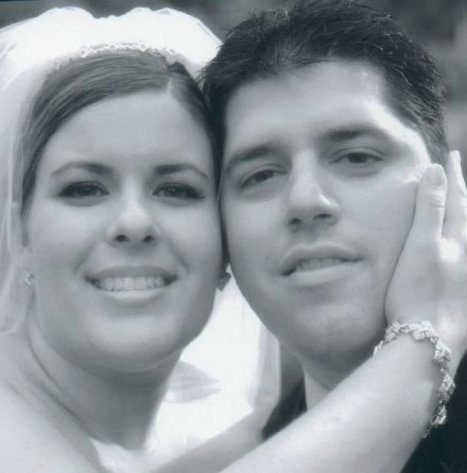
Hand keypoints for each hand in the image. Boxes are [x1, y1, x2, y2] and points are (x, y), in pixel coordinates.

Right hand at [385, 151, 466, 364]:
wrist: (429, 336)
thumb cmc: (419, 291)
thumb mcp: (421, 245)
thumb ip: (430, 208)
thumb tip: (436, 172)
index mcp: (457, 238)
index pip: (456, 198)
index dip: (452, 176)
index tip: (448, 156)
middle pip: (466, 212)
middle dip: (461, 190)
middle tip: (456, 171)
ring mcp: (466, 269)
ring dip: (463, 211)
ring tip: (461, 200)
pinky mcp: (462, 286)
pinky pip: (465, 250)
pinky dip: (461, 236)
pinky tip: (458, 242)